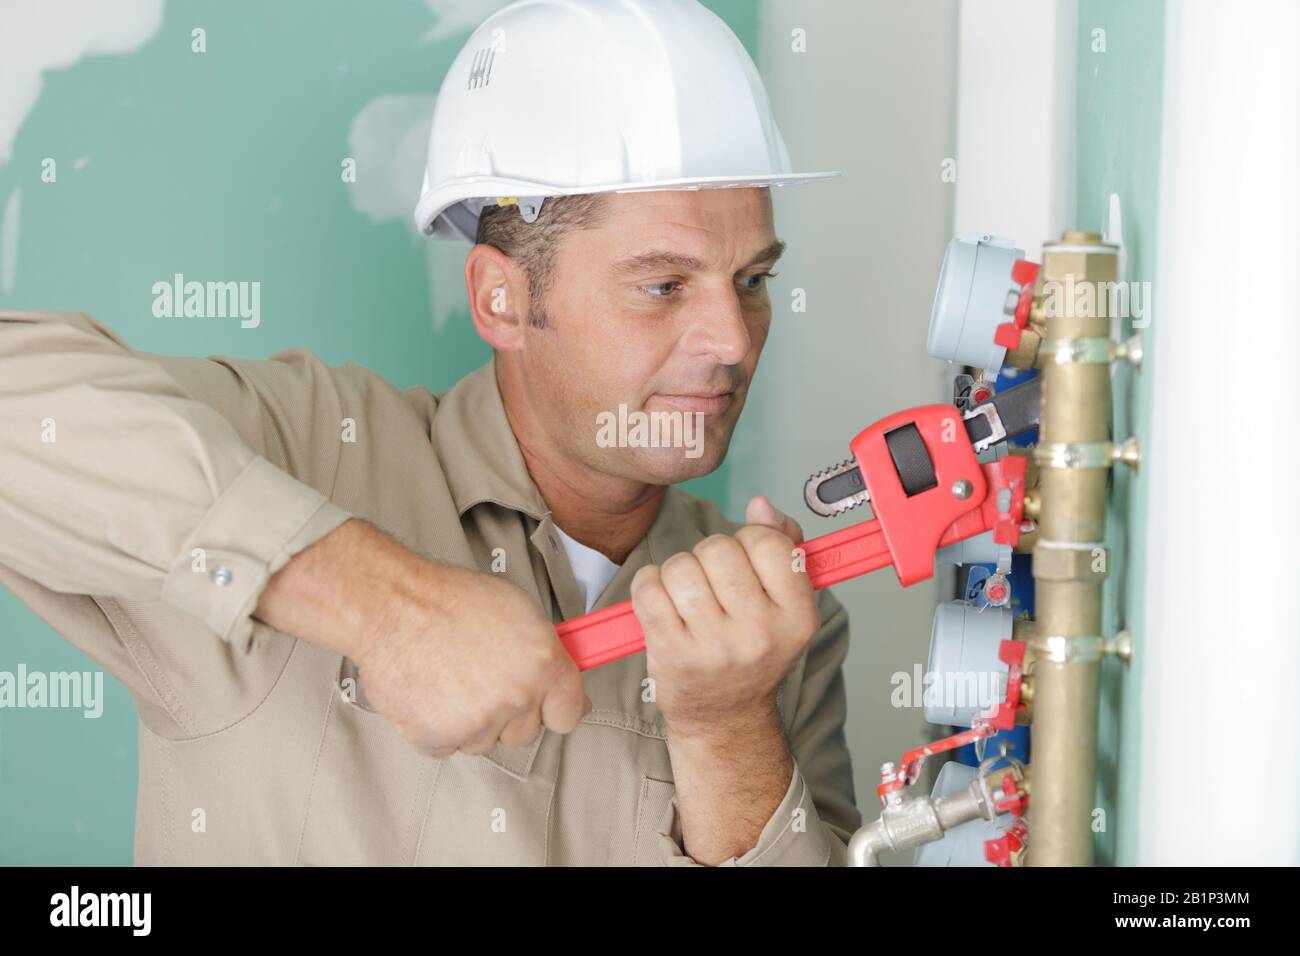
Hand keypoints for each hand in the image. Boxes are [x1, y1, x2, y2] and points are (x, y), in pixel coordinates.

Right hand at [258, 519, 588, 757]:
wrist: (392, 606)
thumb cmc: (450, 600)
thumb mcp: (519, 611)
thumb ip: (547, 653)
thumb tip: (562, 682)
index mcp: (543, 663)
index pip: (570, 714)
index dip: (556, 707)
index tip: (548, 704)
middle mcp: (516, 696)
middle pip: (526, 733)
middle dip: (510, 713)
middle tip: (484, 679)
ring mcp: (477, 722)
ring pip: (486, 742)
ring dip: (473, 721)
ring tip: (451, 677)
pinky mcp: (439, 738)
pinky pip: (450, 747)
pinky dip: (440, 727)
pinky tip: (431, 691)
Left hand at [629, 495, 819, 739]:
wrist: (726, 716)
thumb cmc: (753, 648)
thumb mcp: (786, 604)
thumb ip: (783, 544)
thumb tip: (760, 505)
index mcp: (798, 616)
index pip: (768, 542)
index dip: (749, 539)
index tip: (746, 560)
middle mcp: (761, 634)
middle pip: (718, 549)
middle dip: (707, 555)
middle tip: (712, 583)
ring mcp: (715, 648)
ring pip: (680, 567)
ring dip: (676, 572)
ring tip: (686, 596)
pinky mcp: (673, 655)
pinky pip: (648, 589)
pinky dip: (647, 586)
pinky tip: (660, 602)